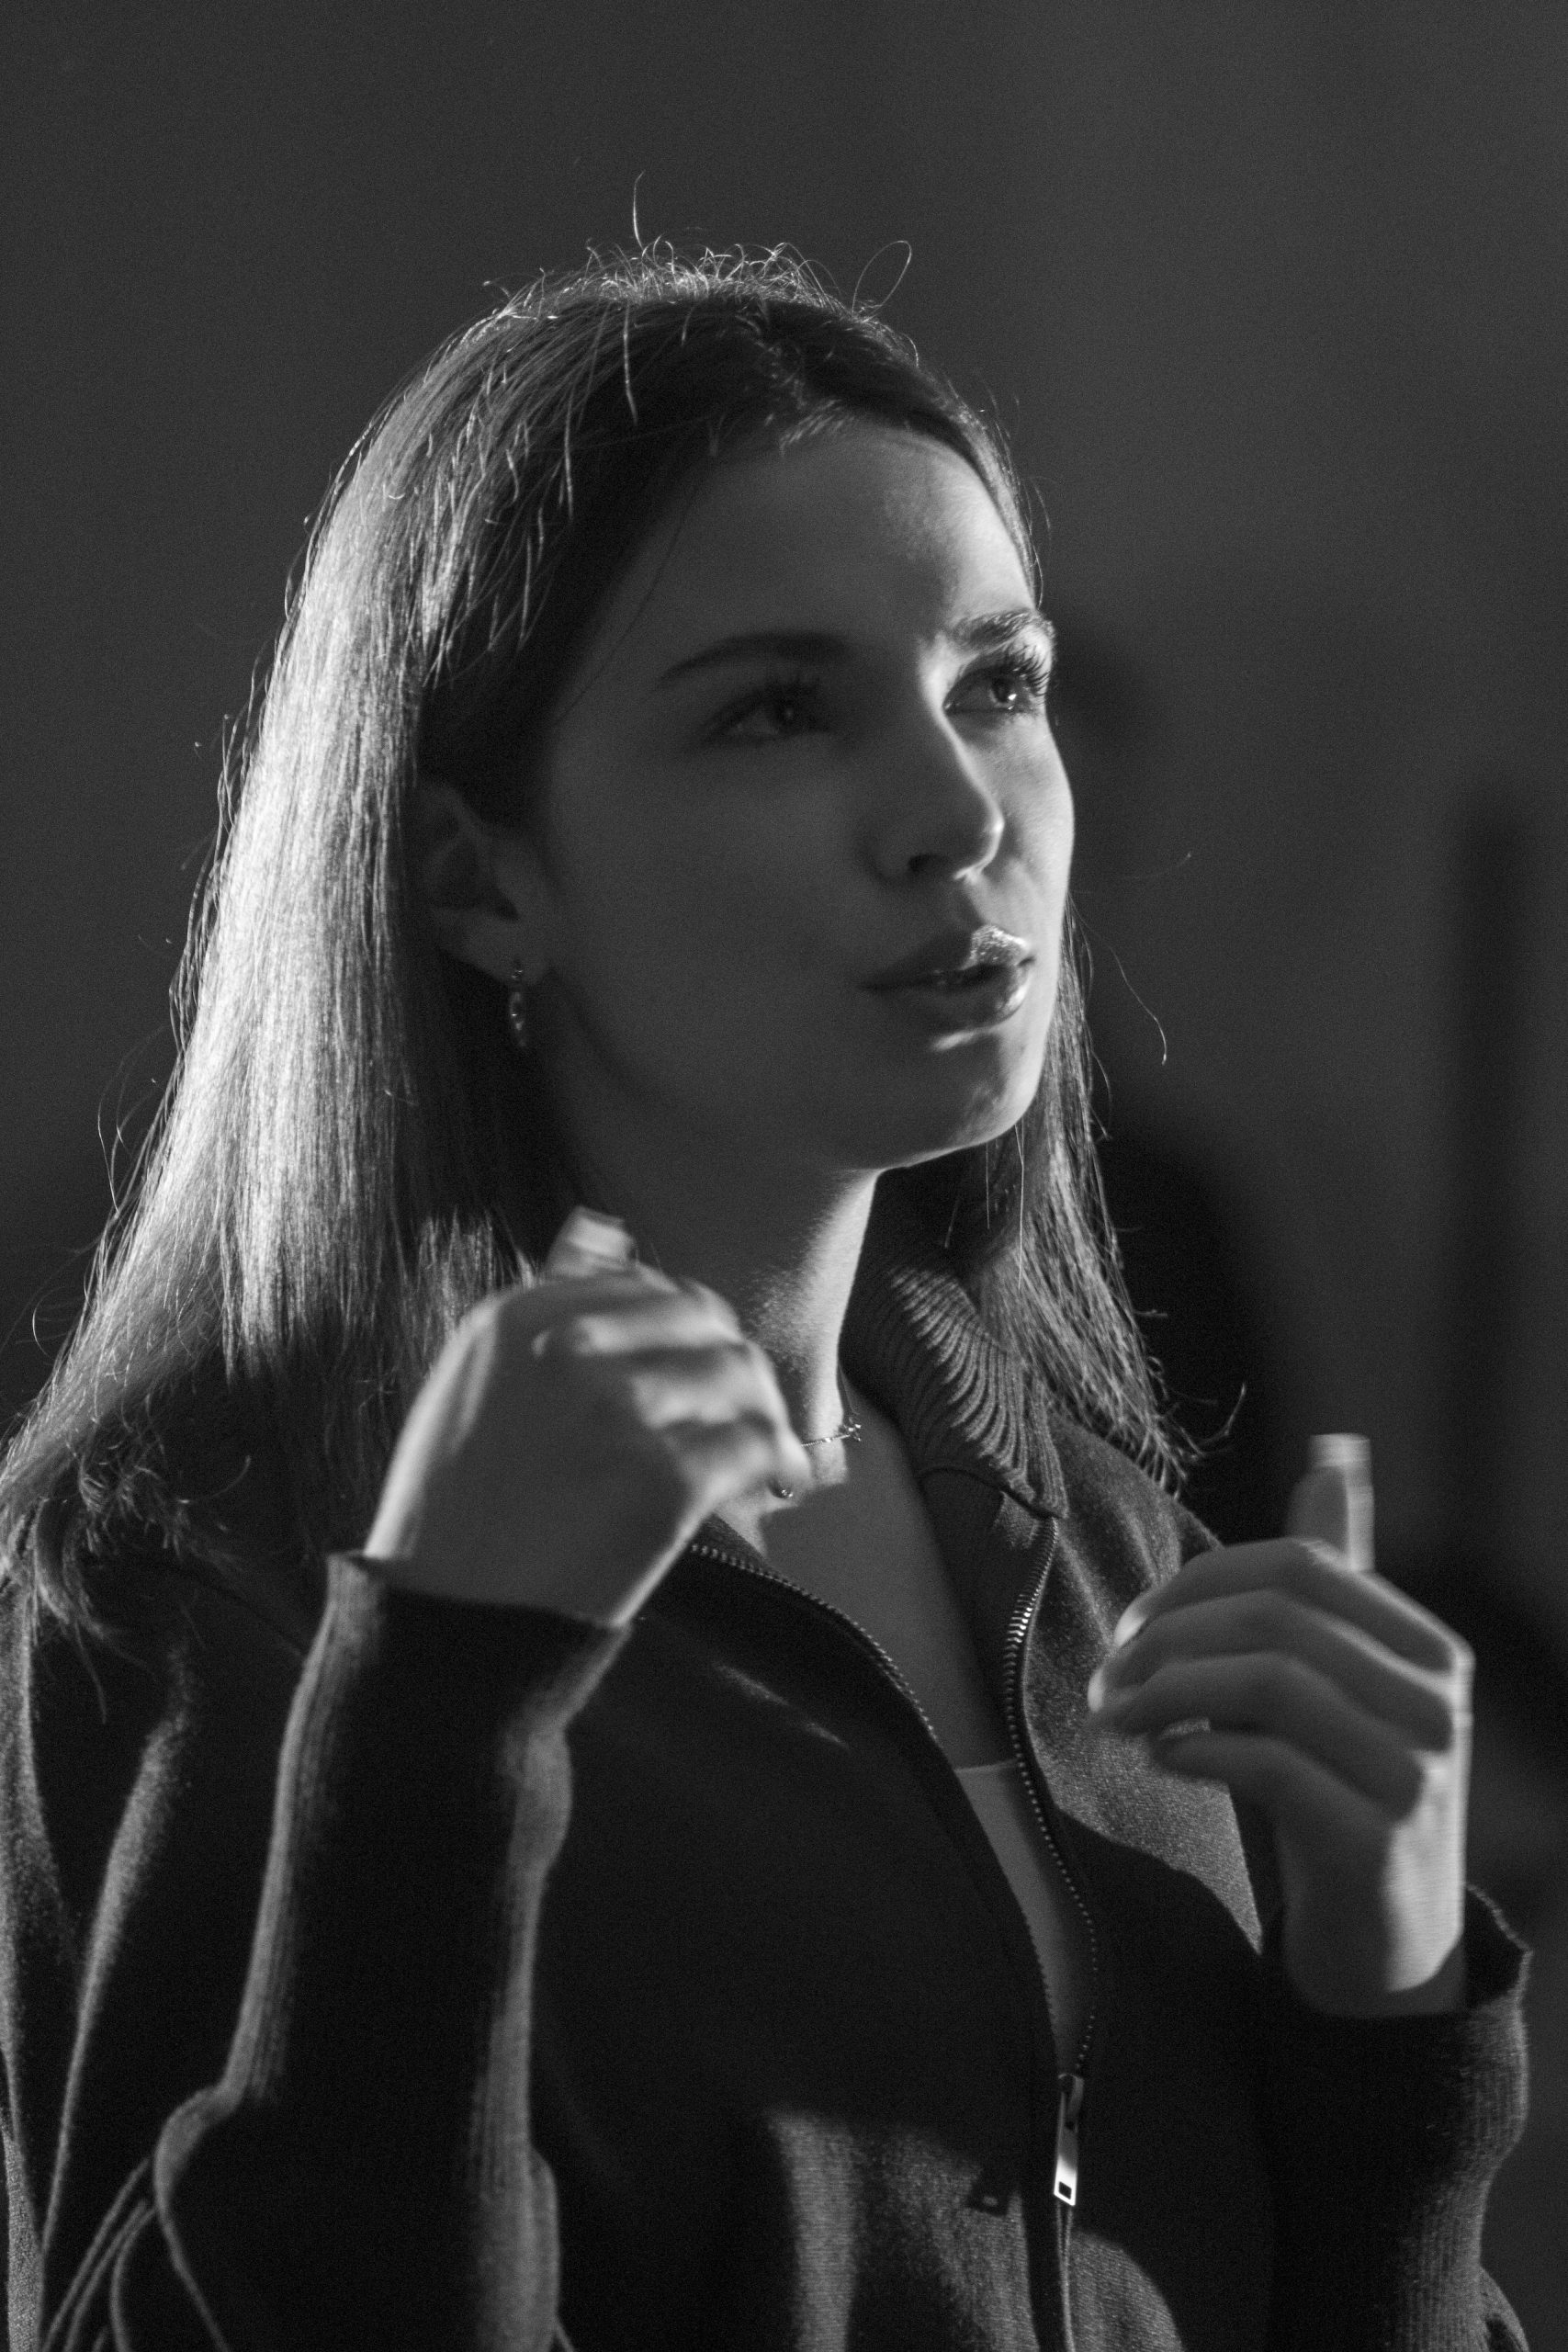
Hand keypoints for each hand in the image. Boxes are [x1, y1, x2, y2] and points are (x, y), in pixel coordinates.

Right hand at [365, 1211, 810, 1625]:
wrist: (449, 1630)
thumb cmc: (456, 1513)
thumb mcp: (474, 1384)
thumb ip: (544, 1303)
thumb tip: (603, 1225)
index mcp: (516, 1316)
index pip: (646, 1288)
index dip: (686, 1330)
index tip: (699, 1369)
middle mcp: (570, 1349)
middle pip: (702, 1321)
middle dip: (730, 1362)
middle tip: (747, 1409)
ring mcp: (619, 1413)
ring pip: (738, 1376)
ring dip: (764, 1410)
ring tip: (768, 1451)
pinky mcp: (664, 1481)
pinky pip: (753, 1445)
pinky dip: (775, 1461)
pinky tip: (775, 1483)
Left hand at [1086, 1442, 1472, 2015]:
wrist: (1388, 1949)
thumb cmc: (1342, 1794)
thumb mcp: (1341, 1683)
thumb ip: (1336, 1582)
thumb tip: (1333, 1460)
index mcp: (1428, 1649)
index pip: (1301, 1564)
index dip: (1200, 1581)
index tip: (1132, 1623)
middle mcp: (1438, 1703)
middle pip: (1278, 1616)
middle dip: (1171, 1635)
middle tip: (1110, 1674)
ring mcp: (1417, 1773)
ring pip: (1268, 1683)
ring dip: (1168, 1692)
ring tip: (1121, 1717)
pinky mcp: (1377, 1841)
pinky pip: (1268, 1765)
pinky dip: (1198, 1751)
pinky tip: (1165, 1760)